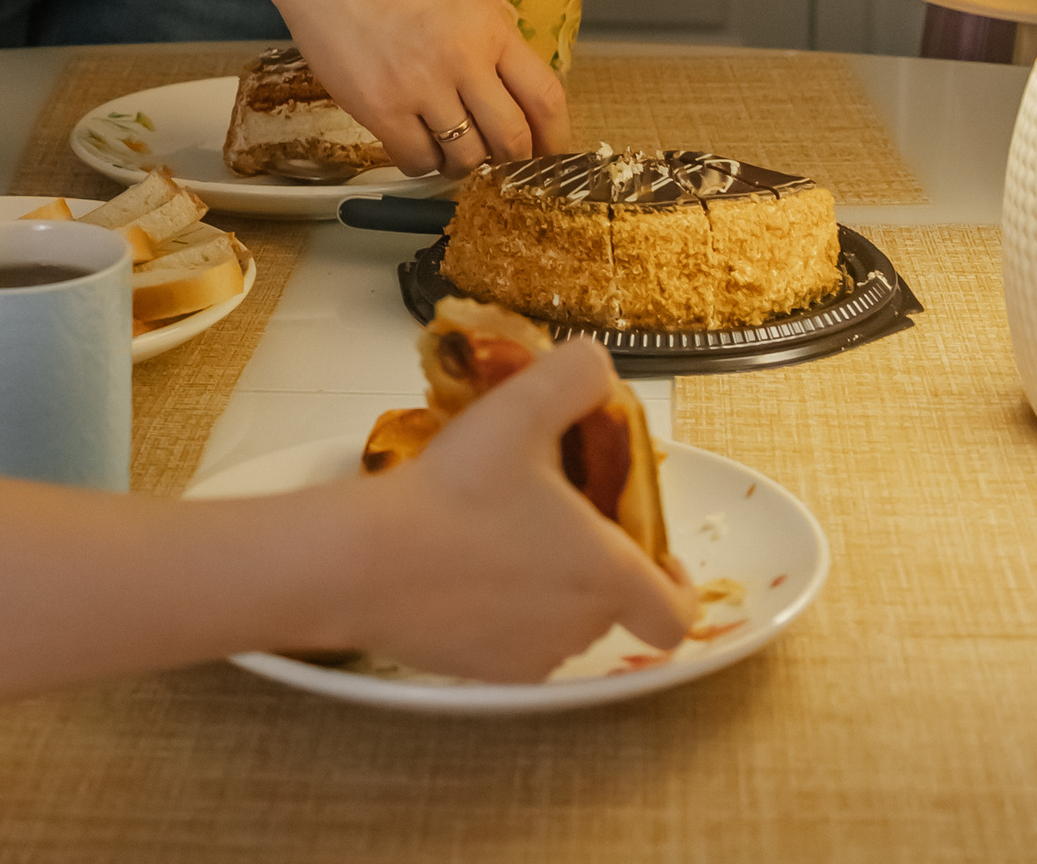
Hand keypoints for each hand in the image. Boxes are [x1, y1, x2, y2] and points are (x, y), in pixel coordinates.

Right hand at [262, 0, 569, 172]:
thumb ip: (496, 36)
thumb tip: (519, 85)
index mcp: (491, 28)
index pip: (546, 97)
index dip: (555, 137)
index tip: (551, 154)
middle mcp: (463, 59)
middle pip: (511, 138)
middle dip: (510, 159)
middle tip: (499, 161)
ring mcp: (421, 86)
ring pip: (465, 157)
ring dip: (462, 163)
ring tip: (449, 150)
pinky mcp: (380, 109)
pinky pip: (417, 160)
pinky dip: (421, 163)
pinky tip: (414, 145)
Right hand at [331, 342, 695, 681]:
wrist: (362, 563)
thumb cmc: (450, 494)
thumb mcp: (518, 410)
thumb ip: (574, 376)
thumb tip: (596, 365)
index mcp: (607, 573)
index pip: (674, 611)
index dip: (673, 583)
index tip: (645, 550)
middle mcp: (579, 625)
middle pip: (609, 604)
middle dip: (588, 561)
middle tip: (542, 514)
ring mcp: (529, 655)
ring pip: (557, 621)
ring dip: (542, 587)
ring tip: (492, 536)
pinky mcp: (480, 671)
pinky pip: (508, 642)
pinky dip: (496, 612)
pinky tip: (456, 571)